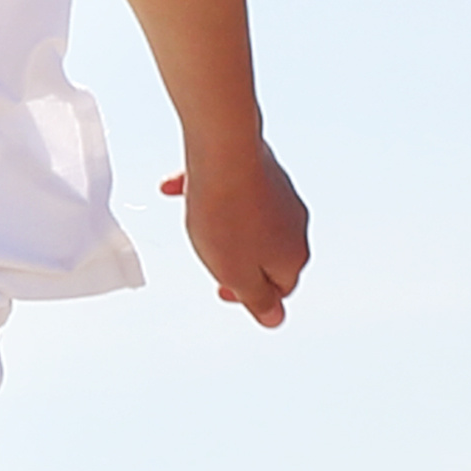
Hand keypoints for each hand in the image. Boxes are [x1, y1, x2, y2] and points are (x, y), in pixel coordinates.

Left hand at [165, 143, 310, 326]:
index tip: (222, 290)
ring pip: (251, 220)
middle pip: (268, 254)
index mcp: (293, 256)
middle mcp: (295, 224)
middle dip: (238, 261)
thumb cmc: (226, 216)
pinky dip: (207, 192)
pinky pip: (235, 187)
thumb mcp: (236, 272)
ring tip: (196, 223)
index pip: (280, 289)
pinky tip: (174, 187)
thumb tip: (274, 320)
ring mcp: (281, 194)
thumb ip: (256, 299)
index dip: (249, 296)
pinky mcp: (262, 167)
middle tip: (209, 259)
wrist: (224, 150)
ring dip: (224, 227)